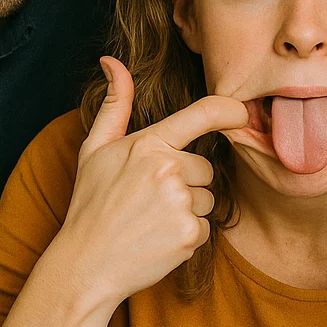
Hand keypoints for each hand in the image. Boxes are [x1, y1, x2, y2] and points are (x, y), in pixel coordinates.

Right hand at [54, 57, 248, 305]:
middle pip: (205, 167)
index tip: (242, 111)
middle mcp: (168, 170)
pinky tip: (159, 238)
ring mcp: (179, 204)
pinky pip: (205, 227)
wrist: (85, 266)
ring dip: (188, 208)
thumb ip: (115, 103)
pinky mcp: (188, 235)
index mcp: (149, 144)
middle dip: (187, 181)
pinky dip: (187, 234)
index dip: (229, 109)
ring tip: (152, 219)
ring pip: (207, 197)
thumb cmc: (92, 204)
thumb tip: (111, 60)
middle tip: (151, 198)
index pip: (201, 115)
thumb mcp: (96, 148)